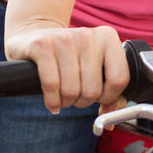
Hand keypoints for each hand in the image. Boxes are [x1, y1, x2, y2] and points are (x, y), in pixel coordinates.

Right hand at [4, 20, 129, 114]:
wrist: (33, 37)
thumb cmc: (69, 58)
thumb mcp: (93, 67)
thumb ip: (110, 92)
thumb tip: (111, 118)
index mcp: (107, 37)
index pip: (119, 79)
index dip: (109, 97)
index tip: (99, 97)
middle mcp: (88, 35)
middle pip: (93, 90)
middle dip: (82, 102)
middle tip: (76, 97)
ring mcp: (64, 39)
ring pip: (71, 91)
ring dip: (66, 102)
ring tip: (63, 96)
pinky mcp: (42, 45)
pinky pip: (52, 86)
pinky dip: (52, 101)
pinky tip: (52, 99)